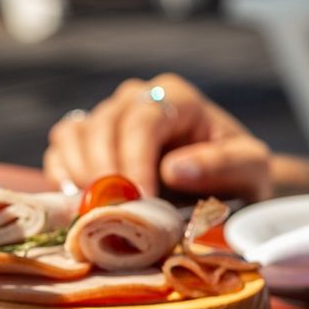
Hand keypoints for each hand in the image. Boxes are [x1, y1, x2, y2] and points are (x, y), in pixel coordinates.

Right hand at [44, 74, 272, 200]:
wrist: (221, 183)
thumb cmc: (235, 173)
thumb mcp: (249, 168)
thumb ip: (222, 164)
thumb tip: (174, 169)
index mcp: (174, 96)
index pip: (141, 120)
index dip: (134, 160)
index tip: (140, 198)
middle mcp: (134, 98)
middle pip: (101, 127)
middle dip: (105, 173)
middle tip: (116, 212)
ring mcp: (105, 117)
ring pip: (73, 135)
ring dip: (80, 175)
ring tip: (100, 209)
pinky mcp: (85, 140)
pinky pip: (59, 151)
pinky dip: (63, 177)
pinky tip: (82, 202)